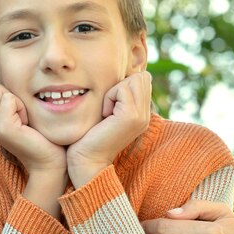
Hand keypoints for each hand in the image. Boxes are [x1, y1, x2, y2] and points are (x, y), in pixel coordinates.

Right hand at [0, 79, 66, 216]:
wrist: (48, 162)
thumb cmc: (40, 135)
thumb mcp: (19, 112)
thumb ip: (7, 97)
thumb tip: (0, 75)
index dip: (5, 91)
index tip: (18, 111)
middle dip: (10, 94)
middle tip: (22, 115)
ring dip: (17, 100)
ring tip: (25, 120)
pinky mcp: (4, 128)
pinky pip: (8, 99)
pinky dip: (22, 106)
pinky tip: (27, 123)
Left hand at [66, 71, 151, 186]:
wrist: (87, 160)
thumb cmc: (89, 135)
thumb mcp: (107, 111)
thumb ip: (118, 96)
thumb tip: (121, 74)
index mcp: (142, 113)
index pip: (142, 78)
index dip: (123, 84)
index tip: (110, 106)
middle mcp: (146, 114)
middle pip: (140, 77)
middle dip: (120, 85)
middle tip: (108, 108)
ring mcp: (142, 116)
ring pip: (133, 80)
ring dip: (113, 92)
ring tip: (107, 113)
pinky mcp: (132, 116)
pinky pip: (121, 88)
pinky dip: (109, 98)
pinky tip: (104, 116)